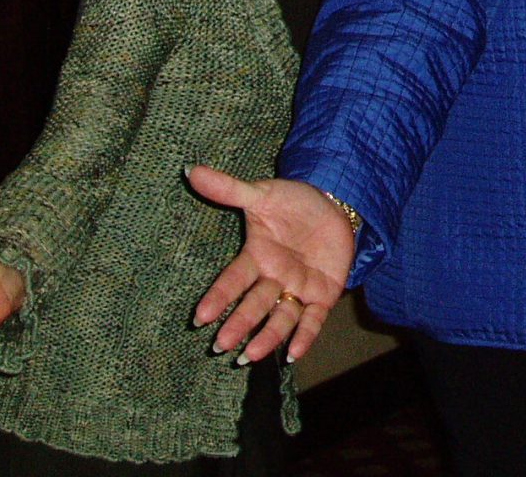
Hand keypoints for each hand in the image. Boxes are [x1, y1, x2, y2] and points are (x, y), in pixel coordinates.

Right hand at [187, 166, 352, 364]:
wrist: (334, 202)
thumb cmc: (293, 201)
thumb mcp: (262, 193)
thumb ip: (229, 189)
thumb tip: (190, 170)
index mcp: (257, 256)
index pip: (233, 279)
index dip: (219, 296)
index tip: (201, 316)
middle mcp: (274, 277)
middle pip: (254, 304)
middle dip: (238, 323)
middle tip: (221, 345)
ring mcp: (298, 288)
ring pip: (280, 317)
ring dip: (267, 336)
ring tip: (250, 355)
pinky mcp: (323, 294)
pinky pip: (313, 319)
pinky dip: (304, 336)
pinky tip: (294, 353)